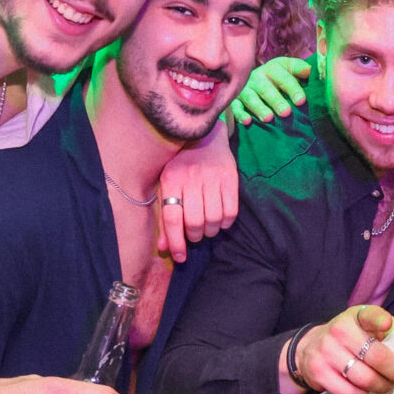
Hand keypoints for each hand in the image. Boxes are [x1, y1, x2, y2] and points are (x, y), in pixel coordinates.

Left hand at [156, 120, 238, 262]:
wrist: (205, 136)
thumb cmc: (181, 165)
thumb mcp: (167, 187)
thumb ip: (164, 217)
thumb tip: (163, 248)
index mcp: (171, 179)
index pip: (171, 218)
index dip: (176, 242)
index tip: (180, 257)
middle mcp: (191, 177)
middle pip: (194, 221)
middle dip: (195, 236)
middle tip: (195, 236)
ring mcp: (212, 177)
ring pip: (214, 219)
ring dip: (211, 231)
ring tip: (207, 228)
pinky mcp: (230, 177)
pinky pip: (231, 211)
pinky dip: (226, 223)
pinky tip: (220, 220)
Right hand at [229, 57, 308, 124]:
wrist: (254, 78)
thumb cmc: (278, 76)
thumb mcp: (289, 68)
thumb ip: (300, 69)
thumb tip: (310, 71)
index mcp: (272, 69)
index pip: (284, 78)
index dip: (293, 89)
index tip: (301, 101)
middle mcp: (257, 78)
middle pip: (266, 89)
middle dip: (276, 100)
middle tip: (286, 112)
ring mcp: (245, 89)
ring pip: (251, 98)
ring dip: (259, 108)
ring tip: (269, 119)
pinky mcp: (235, 100)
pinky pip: (235, 107)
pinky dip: (240, 114)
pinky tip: (247, 122)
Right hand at [294, 305, 393, 393]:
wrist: (310, 346)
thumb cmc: (346, 337)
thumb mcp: (363, 325)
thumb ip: (385, 332)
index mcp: (355, 317)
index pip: (369, 315)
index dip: (380, 320)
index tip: (388, 325)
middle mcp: (339, 331)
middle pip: (376, 357)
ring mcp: (327, 351)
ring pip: (364, 379)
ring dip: (379, 387)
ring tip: (383, 386)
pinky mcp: (318, 372)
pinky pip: (347, 392)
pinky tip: (363, 392)